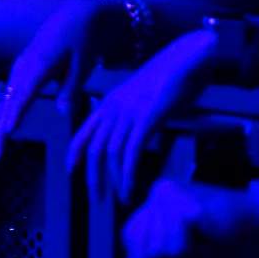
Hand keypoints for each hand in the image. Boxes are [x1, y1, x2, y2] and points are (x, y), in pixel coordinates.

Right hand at [0, 0, 123, 165]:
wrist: (76, 15)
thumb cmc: (82, 40)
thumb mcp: (83, 63)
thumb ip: (71, 87)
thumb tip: (63, 112)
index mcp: (39, 64)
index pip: (23, 94)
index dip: (13, 114)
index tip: (6, 134)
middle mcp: (23, 66)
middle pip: (6, 102)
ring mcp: (19, 68)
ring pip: (4, 102)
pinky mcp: (21, 71)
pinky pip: (8, 98)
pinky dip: (1, 117)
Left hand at [67, 30, 216, 203]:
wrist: (188, 58)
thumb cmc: (171, 77)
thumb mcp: (144, 96)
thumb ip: (134, 114)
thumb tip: (134, 135)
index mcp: (111, 101)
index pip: (84, 130)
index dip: (74, 152)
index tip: (70, 170)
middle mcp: (115, 107)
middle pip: (94, 148)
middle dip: (93, 177)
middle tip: (97, 199)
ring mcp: (130, 111)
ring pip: (111, 153)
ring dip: (115, 181)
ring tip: (122, 199)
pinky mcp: (147, 117)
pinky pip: (131, 152)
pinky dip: (129, 174)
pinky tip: (131, 186)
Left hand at [119, 179, 258, 257]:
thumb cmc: (225, 240)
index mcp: (156, 204)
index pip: (130, 235)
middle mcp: (159, 192)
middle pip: (136, 239)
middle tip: (189, 254)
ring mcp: (171, 194)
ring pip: (154, 246)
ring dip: (181, 255)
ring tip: (203, 241)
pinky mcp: (185, 202)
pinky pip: (174, 246)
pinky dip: (191, 251)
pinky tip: (208, 235)